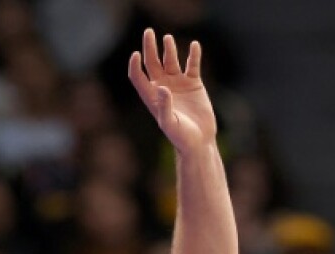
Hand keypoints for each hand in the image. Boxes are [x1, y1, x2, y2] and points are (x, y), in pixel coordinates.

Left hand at [129, 29, 216, 152]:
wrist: (199, 141)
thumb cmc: (181, 137)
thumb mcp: (170, 124)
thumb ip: (164, 106)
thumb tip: (162, 88)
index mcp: (152, 97)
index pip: (138, 76)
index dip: (135, 65)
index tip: (136, 54)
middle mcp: (163, 87)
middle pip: (152, 63)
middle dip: (149, 47)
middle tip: (148, 32)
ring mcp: (178, 83)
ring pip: (170, 60)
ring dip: (168, 49)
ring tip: (167, 38)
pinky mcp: (193, 83)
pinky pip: (192, 64)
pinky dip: (193, 55)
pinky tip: (194, 45)